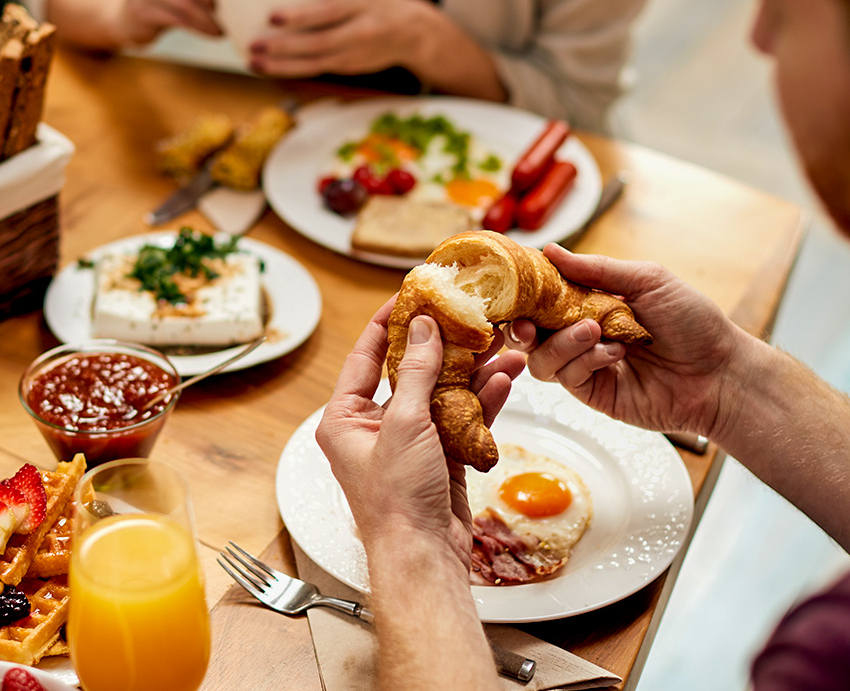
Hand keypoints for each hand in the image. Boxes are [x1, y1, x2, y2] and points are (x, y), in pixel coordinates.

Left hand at [249, 0, 430, 77]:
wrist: (412, 32)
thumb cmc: (376, 0)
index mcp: (361, 3)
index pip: (329, 11)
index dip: (300, 15)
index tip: (272, 15)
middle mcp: (361, 31)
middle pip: (319, 43)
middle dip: (283, 47)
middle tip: (253, 43)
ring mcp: (355, 54)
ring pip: (315, 64)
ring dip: (281, 66)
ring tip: (253, 62)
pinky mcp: (348, 68)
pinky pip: (315, 70)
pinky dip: (289, 70)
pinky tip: (267, 67)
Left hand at [315, 298, 526, 565]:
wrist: (424, 554)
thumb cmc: (396, 499)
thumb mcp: (402, 424)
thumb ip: (414, 372)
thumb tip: (422, 328)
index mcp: (344, 418)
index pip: (364, 357)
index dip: (386, 324)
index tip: (408, 295)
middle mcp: (373, 427)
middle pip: (409, 371)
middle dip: (442, 345)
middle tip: (466, 314)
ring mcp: (410, 441)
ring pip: (442, 393)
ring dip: (473, 370)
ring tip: (501, 343)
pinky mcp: (441, 456)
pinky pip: (462, 418)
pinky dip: (483, 400)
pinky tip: (505, 378)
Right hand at [503, 244, 753, 437]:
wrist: (720, 373)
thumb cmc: (694, 323)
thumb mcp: (648, 281)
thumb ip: (597, 269)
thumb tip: (551, 250)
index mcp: (591, 304)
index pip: (543, 297)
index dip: (525, 293)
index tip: (515, 285)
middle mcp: (582, 335)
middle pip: (529, 334)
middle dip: (521, 327)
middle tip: (528, 322)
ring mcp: (586, 366)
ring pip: (541, 360)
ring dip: (561, 343)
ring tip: (593, 331)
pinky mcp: (595, 393)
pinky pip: (567, 377)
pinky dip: (584, 361)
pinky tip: (613, 353)